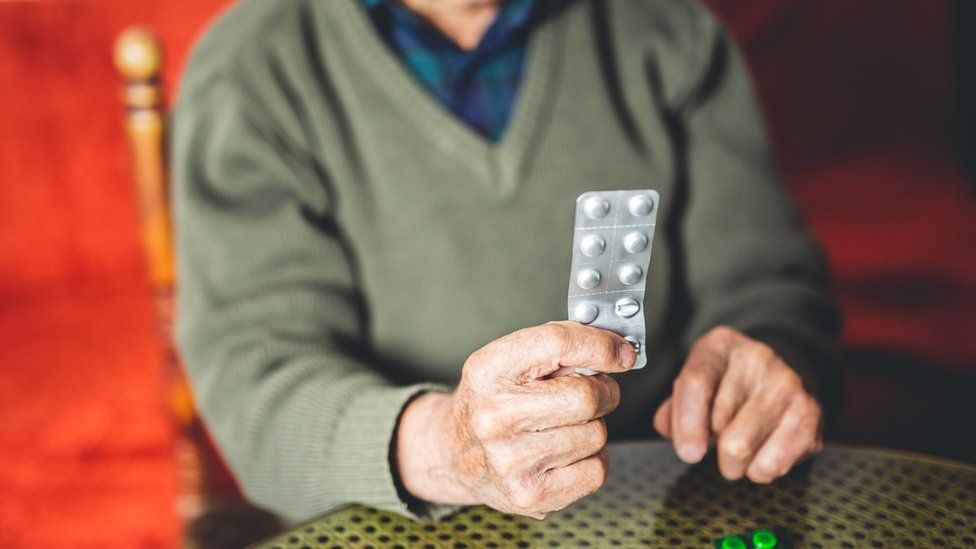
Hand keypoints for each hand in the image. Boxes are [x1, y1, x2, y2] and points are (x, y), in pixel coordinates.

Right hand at [396, 321, 636, 518]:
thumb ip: (558, 348)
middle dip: (603, 392)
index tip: (622, 352)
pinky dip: (591, 460)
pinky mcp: (529, 496)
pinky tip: (565, 454)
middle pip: (587, 397)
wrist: (454, 454)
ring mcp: (510, 460)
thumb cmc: (492, 401)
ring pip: (596, 434)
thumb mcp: (508, 361)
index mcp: (488, 370)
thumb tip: (618, 351)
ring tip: (562, 427)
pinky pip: (596, 470)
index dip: (601, 345)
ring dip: (592, 428)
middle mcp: (494, 415)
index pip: (558, 343)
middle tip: (592, 394)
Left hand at [653, 326, 822, 482]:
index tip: (688, 452)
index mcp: (721, 345)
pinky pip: (771, 465)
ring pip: (741, 448)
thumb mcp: (696, 382)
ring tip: (738, 446)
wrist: (780, 374)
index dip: (686, 423)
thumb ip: (675, 407)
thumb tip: (667, 428)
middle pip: (719, 423)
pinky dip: (759, 470)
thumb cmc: (727, 384)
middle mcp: (759, 359)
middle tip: (720, 434)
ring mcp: (788, 385)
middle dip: (712, 443)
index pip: (696, 384)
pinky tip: (762, 451)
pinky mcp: (810, 414)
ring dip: (732, 462)